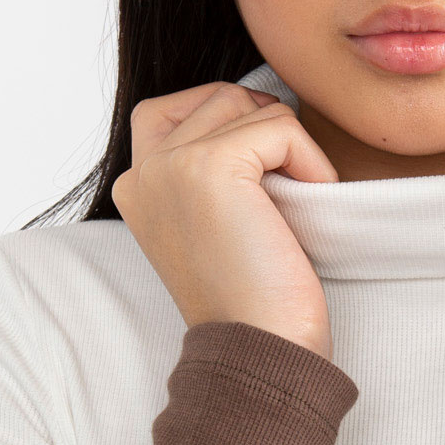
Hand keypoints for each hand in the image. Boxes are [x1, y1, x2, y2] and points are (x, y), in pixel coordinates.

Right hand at [111, 81, 341, 358]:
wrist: (259, 348)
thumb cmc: (254, 295)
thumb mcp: (215, 220)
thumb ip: (209, 165)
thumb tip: (257, 102)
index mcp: (135, 185)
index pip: (174, 106)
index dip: (230, 123)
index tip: (260, 176)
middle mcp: (140, 170)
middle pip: (217, 96)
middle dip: (262, 129)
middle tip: (282, 189)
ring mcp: (168, 165)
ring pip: (249, 105)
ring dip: (289, 148)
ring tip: (289, 207)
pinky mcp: (207, 165)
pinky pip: (281, 127)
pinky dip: (310, 163)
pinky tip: (300, 212)